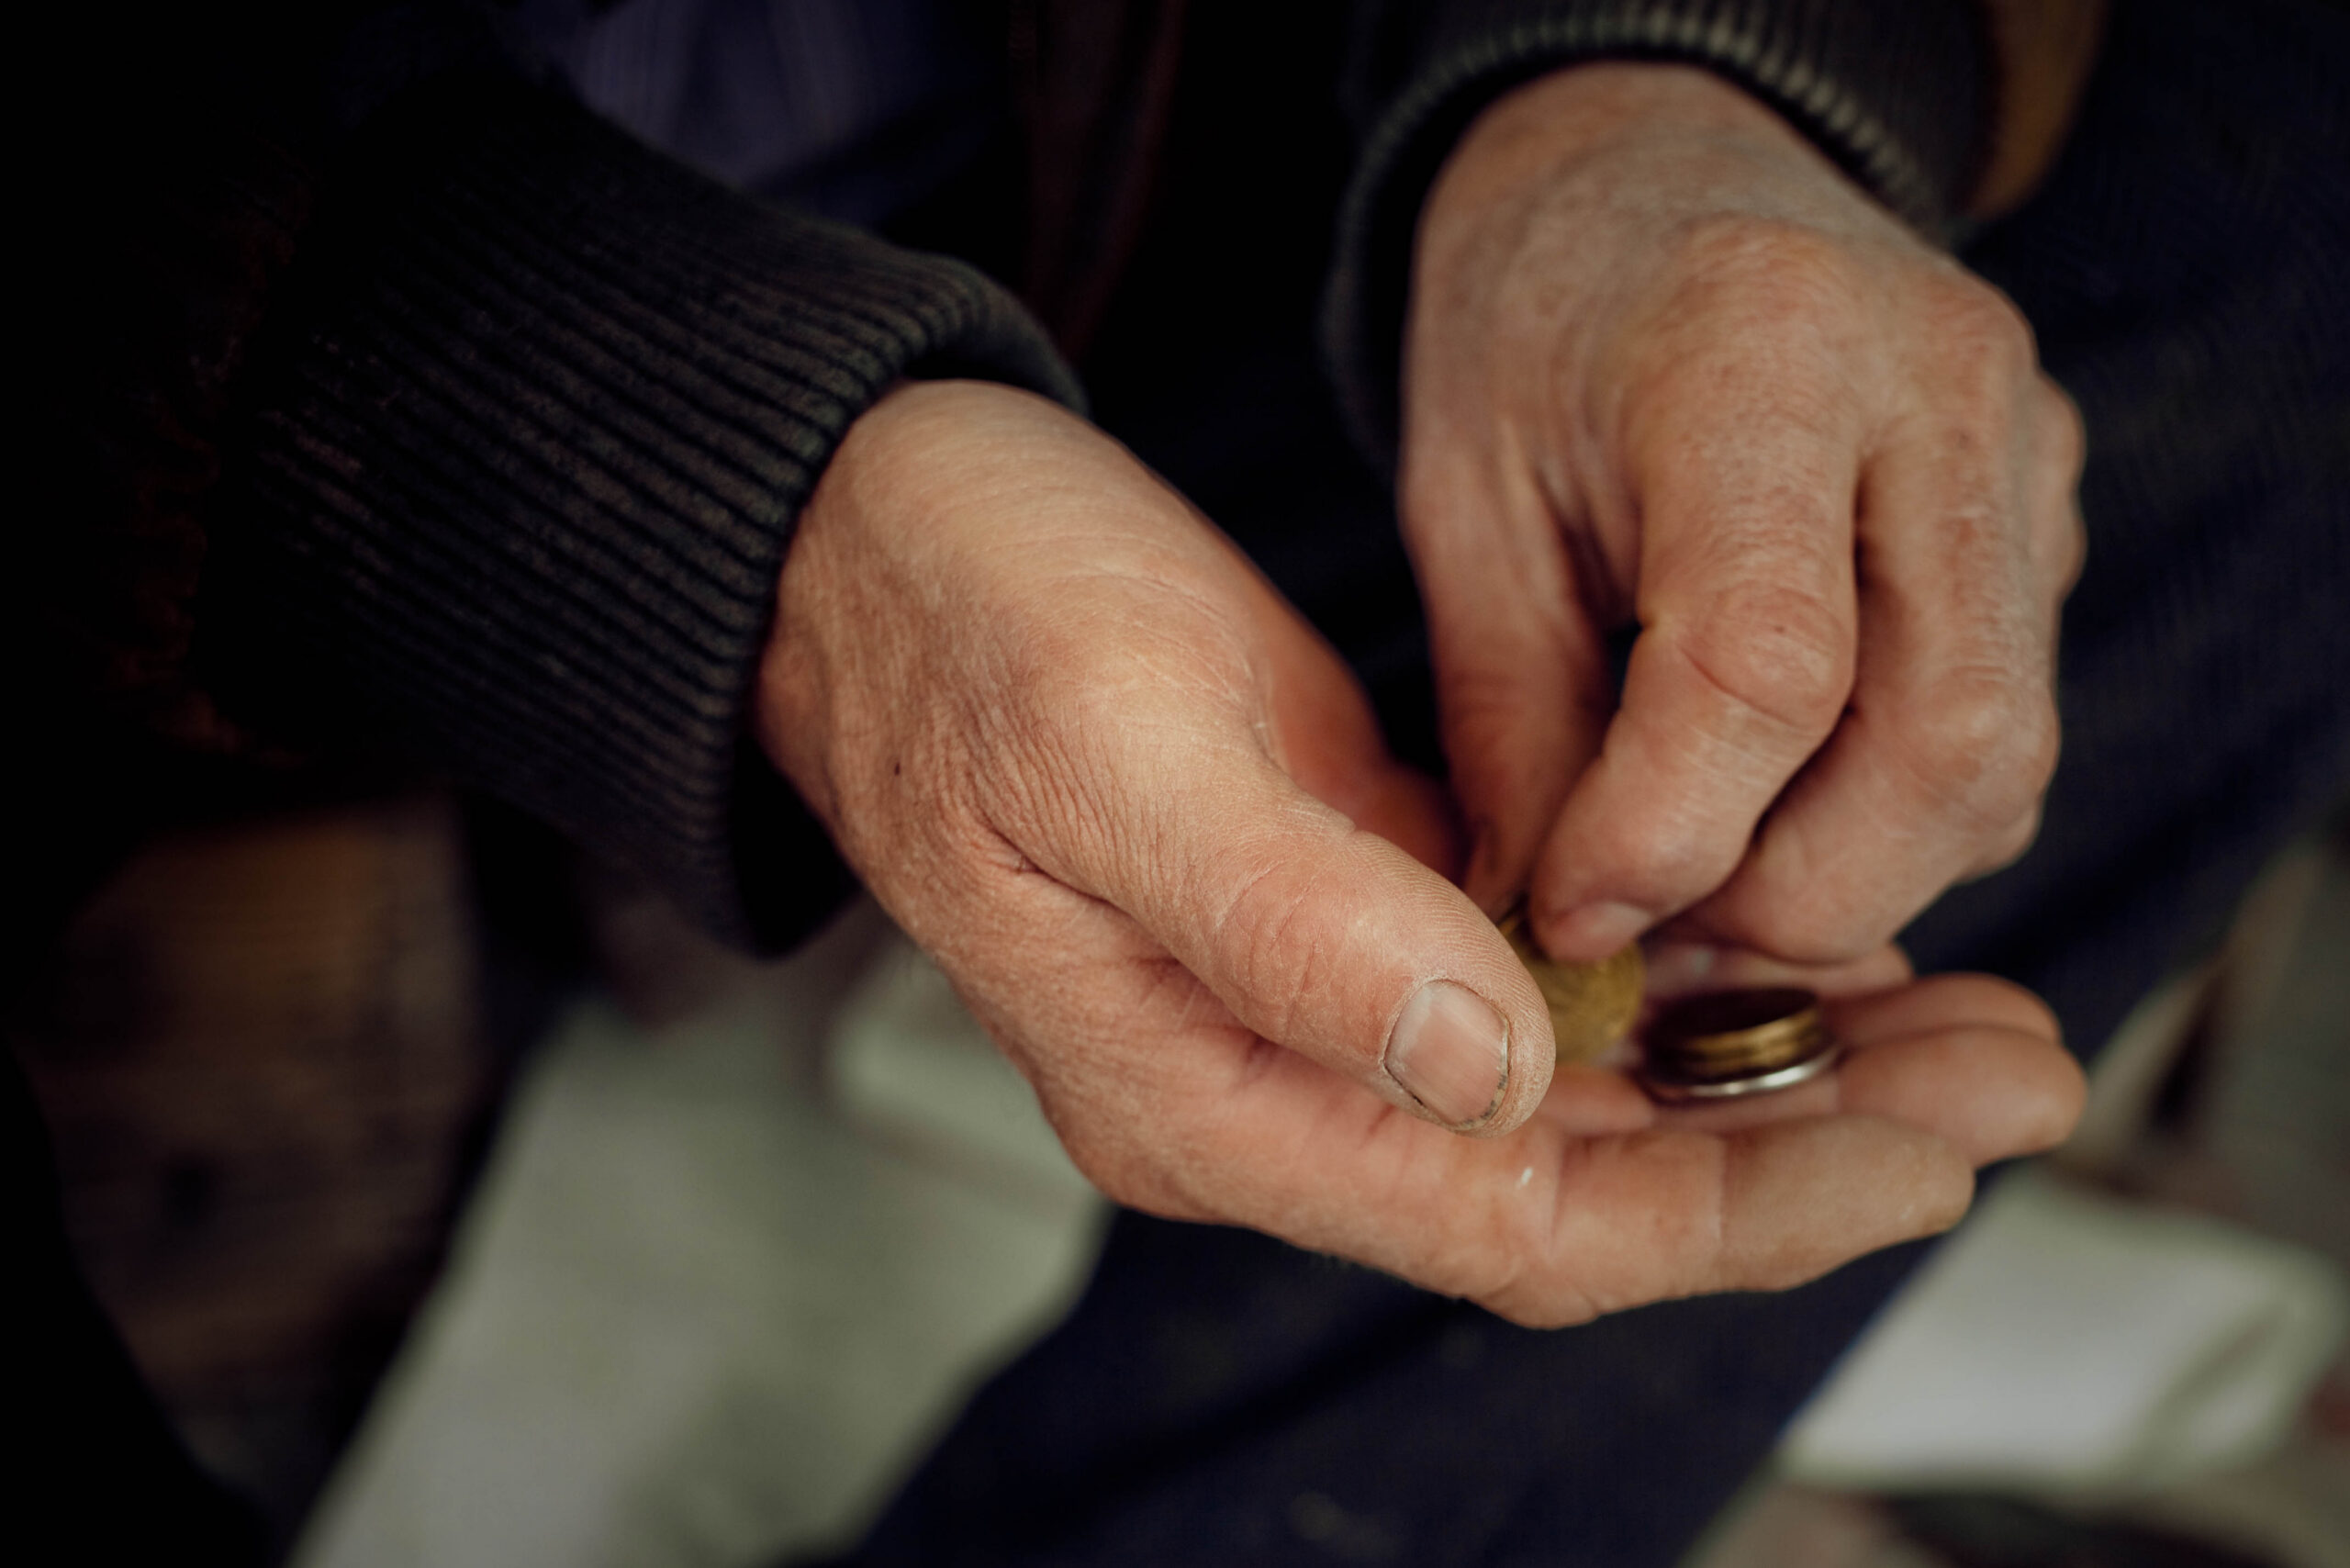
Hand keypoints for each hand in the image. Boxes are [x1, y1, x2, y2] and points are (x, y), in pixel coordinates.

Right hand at [756, 380, 2080, 1324]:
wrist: (875, 528)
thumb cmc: (961, 620)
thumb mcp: (1112, 750)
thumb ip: (1299, 933)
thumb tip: (1499, 1069)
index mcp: (1205, 1097)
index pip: (1517, 1218)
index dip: (1734, 1203)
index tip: (1920, 1153)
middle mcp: (1273, 1084)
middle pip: (1583, 1178)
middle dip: (1805, 1142)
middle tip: (2011, 1077)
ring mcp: (1313, 1003)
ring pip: (1583, 1089)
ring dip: (1770, 1059)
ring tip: (1964, 1015)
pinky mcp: (1349, 908)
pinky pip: (1546, 987)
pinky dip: (1681, 971)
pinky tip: (1800, 933)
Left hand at [1406, 63, 2086, 965]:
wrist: (1654, 191)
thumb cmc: (1536, 335)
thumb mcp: (1465, 506)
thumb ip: (1512, 722)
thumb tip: (1556, 935)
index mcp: (1765, 353)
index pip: (1772, 662)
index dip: (1669, 833)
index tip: (1572, 910)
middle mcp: (1943, 395)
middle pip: (1944, 746)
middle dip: (1788, 901)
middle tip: (1649, 937)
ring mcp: (2027, 458)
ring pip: (1999, 769)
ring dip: (1844, 881)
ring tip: (1693, 881)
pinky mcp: (2050, 523)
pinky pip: (2000, 739)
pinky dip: (1883, 825)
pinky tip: (1767, 806)